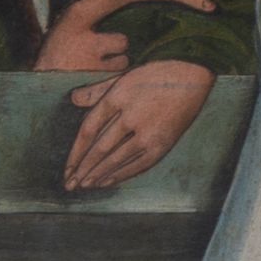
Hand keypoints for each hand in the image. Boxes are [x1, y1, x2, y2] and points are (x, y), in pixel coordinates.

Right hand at [36, 0, 213, 79]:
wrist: (33, 86)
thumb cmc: (59, 47)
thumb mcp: (77, 15)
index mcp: (84, 7)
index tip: (206, 3)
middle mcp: (86, 24)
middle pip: (127, 39)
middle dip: (115, 51)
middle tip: (86, 57)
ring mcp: (89, 51)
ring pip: (124, 60)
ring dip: (111, 67)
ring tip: (84, 69)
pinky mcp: (92, 76)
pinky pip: (118, 77)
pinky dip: (108, 81)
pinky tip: (86, 81)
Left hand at [64, 55, 215, 190]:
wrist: (192, 76)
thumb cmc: (155, 74)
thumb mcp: (123, 76)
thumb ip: (97, 90)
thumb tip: (73, 99)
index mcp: (118, 97)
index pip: (89, 130)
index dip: (75, 152)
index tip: (67, 167)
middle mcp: (131, 117)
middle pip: (100, 149)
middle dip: (83, 169)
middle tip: (70, 184)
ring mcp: (148, 133)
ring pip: (117, 159)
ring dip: (99, 175)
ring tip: (85, 186)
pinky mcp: (163, 144)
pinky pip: (138, 164)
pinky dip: (121, 174)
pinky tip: (107, 182)